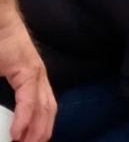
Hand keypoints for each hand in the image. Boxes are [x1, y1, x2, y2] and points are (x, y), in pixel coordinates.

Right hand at [0, 22, 55, 141]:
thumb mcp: (0, 76)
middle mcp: (39, 76)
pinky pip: (28, 100)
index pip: (43, 107)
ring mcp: (35, 72)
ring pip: (42, 108)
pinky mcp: (26, 69)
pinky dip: (25, 119)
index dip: (41, 127)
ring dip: (35, 132)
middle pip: (48, 111)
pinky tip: (18, 134)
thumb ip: (3, 97)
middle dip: (41, 134)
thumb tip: (4, 113)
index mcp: (31, 77)